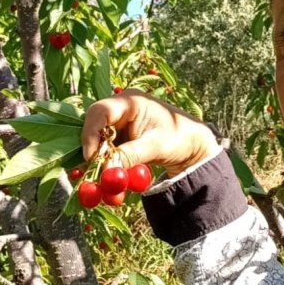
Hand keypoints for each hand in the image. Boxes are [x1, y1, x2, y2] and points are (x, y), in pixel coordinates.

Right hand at [81, 89, 220, 177]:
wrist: (192, 145)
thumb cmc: (180, 137)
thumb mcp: (157, 146)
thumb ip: (131, 155)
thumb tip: (107, 170)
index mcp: (131, 101)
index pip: (101, 111)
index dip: (91, 133)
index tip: (91, 157)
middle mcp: (120, 109)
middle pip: (94, 127)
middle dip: (93, 152)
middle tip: (94, 173)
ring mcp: (119, 124)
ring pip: (97, 143)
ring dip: (99, 163)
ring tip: (108, 183)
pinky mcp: (119, 139)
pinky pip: (105, 152)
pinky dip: (107, 167)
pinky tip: (114, 182)